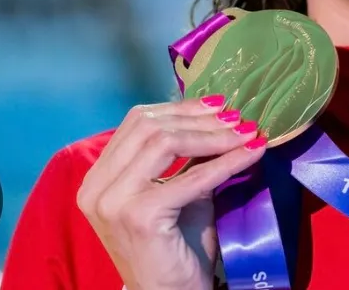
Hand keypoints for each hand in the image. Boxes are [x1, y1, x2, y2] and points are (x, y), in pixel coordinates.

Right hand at [77, 95, 266, 289]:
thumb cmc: (176, 243)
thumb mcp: (178, 188)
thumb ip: (187, 155)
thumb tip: (222, 113)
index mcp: (99, 177)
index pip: (137, 122)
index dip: (180, 108)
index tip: (219, 104)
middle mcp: (96, 188)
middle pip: (150, 127)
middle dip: (200, 118)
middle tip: (239, 118)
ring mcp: (112, 202)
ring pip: (165, 143)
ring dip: (214, 135)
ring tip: (247, 132)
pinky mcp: (139, 216)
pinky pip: (192, 177)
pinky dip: (227, 162)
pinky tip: (252, 153)